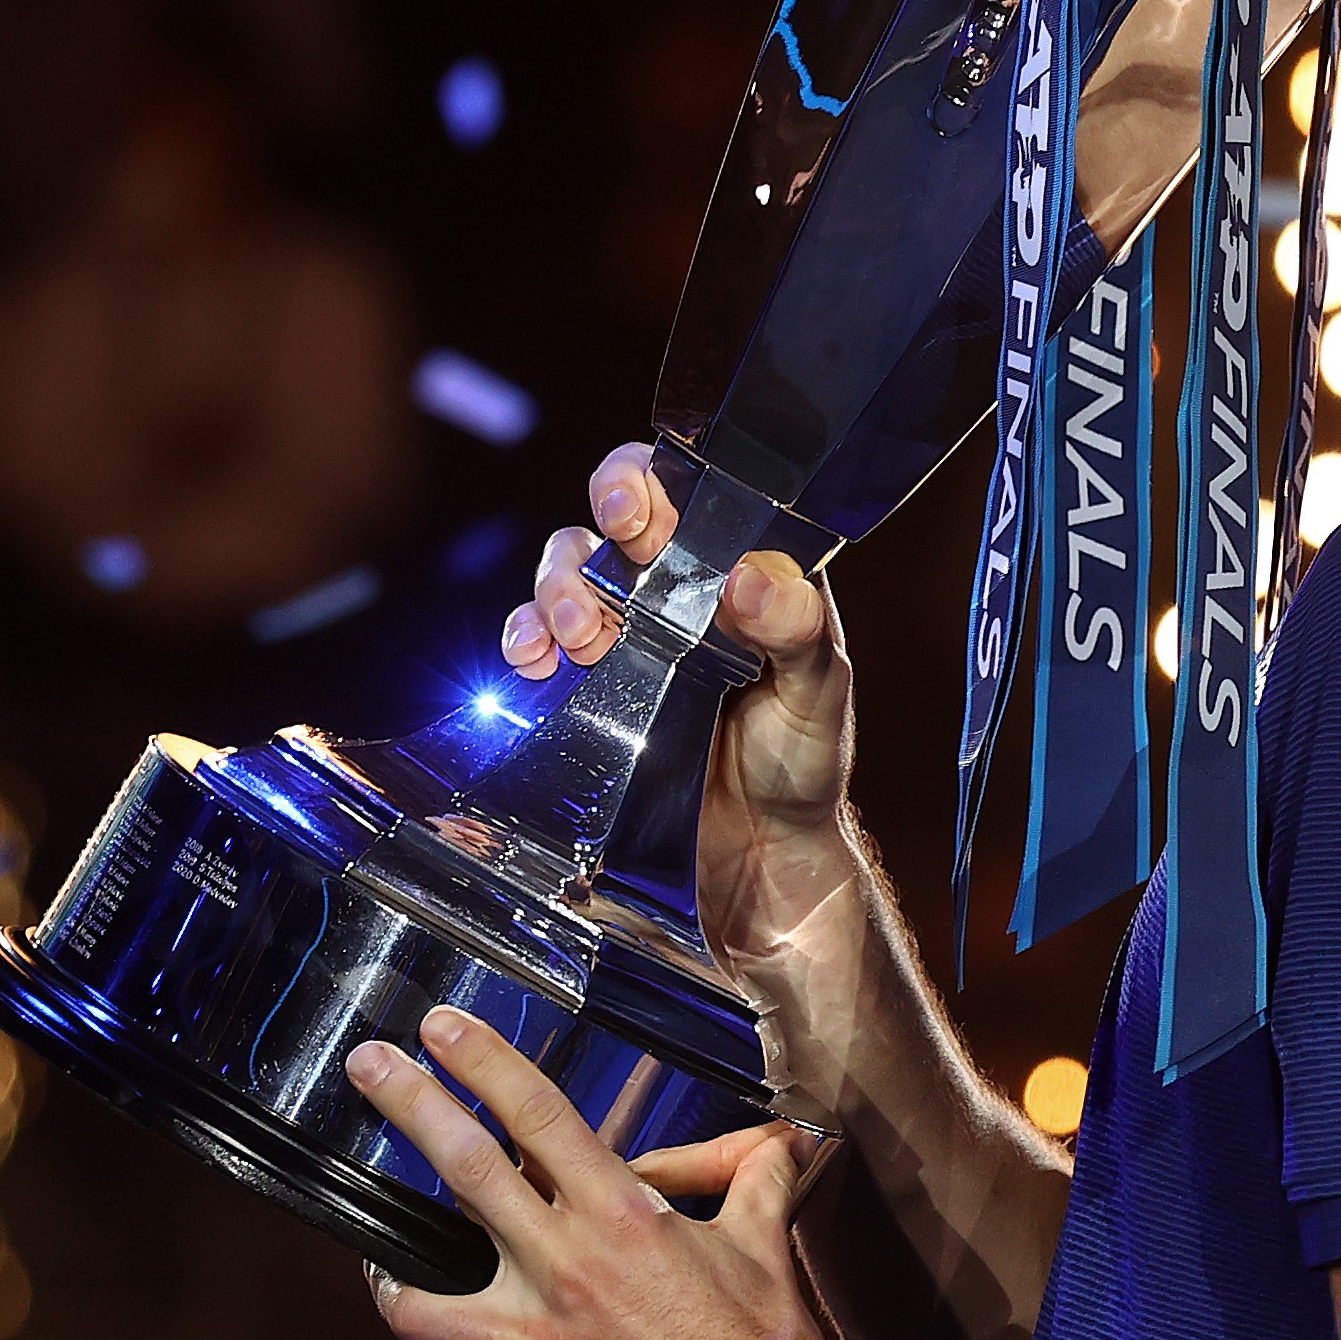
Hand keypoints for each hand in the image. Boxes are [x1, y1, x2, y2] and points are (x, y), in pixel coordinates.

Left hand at [345, 1008, 834, 1339]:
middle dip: (409, 1104)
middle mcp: (567, 1268)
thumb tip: (775, 1140)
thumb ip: (753, 1177)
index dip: (483, 1062)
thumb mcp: (764, 1243)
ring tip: (376, 1255)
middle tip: (367, 1064)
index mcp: (623, 1217)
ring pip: (424, 1293)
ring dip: (388, 1269)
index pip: (539, 1115)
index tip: (440, 1027)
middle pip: (466, 1168)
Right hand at [498, 445, 863, 967]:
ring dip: (558, 588)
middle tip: (604, 555)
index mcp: (738, 573)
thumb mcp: (816, 696)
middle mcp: (678, 594)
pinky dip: (524, 637)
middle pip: (614, 522)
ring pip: (570, 573)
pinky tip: (533, 661)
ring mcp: (628, 638)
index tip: (635, 505)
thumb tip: (751, 576)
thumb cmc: (801, 767)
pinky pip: (537, 639)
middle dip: (597, 523)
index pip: (688, 493)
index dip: (652, 479)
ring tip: (576, 636)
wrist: (758, 859)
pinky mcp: (588, 688)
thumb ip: (797, 632)